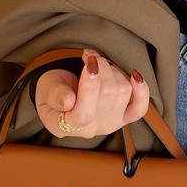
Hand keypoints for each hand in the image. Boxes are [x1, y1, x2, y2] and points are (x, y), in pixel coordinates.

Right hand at [34, 48, 150, 137]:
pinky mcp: (124, 117)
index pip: (84, 112)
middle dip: (101, 67)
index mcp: (67, 126)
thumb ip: (54, 95)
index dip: (90, 85)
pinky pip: (140, 107)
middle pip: (108, 94)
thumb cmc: (52, 91)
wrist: (61, 97)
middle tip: (90, 57)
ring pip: (123, 91)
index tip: (89, 61)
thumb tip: (68, 101)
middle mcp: (92, 129)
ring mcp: (111, 124)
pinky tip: (134, 75)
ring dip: (113, 70)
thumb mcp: (45, 90)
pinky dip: (141, 90)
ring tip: (99, 64)